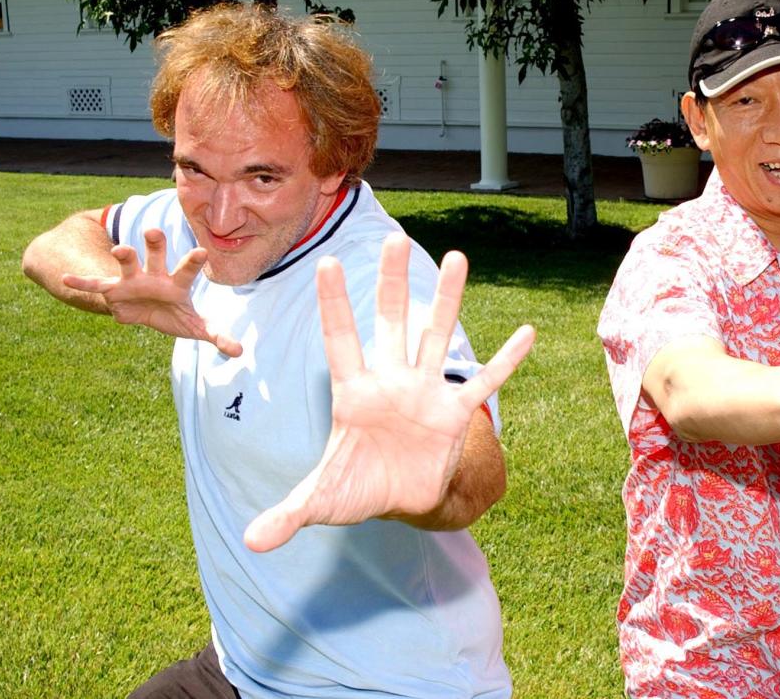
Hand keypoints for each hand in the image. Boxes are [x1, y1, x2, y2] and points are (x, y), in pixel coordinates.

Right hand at [61, 228, 241, 355]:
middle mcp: (154, 275)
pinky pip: (97, 285)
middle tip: (154, 231)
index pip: (188, 270)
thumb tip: (240, 352)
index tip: (203, 251)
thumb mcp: (195, 326)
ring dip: (124, 255)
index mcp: (177, 282)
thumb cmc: (174, 313)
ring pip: (127, 264)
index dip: (194, 262)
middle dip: (155, 243)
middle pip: (156, 255)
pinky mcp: (114, 290)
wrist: (146, 311)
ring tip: (119, 249)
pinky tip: (65, 278)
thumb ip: (217, 335)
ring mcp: (133, 280)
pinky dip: (82, 282)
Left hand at [243, 234, 535, 551]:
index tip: (325, 263)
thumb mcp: (321, 500)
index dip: (333, 305)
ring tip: (458, 257)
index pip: (340, 340)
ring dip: (448, 300)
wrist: (400, 500)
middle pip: (391, 323)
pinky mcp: (455, 413)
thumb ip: (289, 512)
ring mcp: (425, 392)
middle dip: (391, 283)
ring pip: (436, 337)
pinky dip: (506, 360)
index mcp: (353, 393)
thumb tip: (252, 541)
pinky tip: (527, 333)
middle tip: (394, 238)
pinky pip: (484, 383)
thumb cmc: (357, 488)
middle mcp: (390, 381)